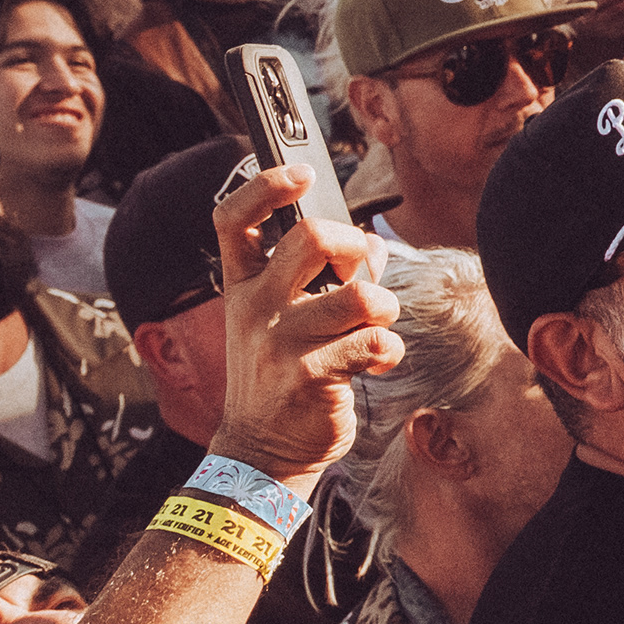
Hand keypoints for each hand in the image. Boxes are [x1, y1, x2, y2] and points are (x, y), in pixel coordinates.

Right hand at [208, 161, 401, 491]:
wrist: (262, 450)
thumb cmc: (283, 373)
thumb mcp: (288, 320)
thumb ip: (327, 277)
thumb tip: (373, 244)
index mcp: (244, 286)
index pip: (233, 219)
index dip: (264, 185)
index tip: (301, 173)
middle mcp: (255, 308)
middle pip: (310, 238)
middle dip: (354, 244)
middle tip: (361, 272)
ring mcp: (280, 343)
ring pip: (358, 295)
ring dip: (383, 305)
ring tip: (377, 323)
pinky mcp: (309, 377)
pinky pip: (373, 343)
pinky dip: (389, 348)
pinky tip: (380, 359)